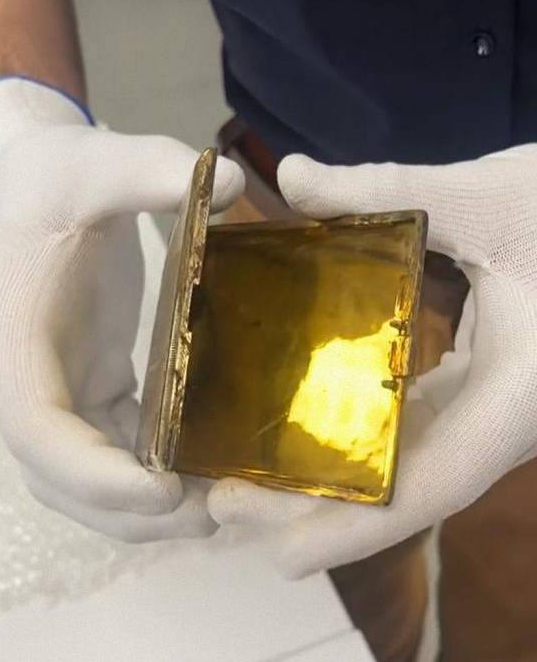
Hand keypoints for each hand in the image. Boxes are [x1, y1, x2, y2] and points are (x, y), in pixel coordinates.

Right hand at [0, 77, 244, 540]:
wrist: (41, 176)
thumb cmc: (66, 170)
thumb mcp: (105, 157)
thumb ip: (158, 168)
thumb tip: (236, 185)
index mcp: (11, 327)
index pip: (35, 428)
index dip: (91, 473)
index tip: (166, 489)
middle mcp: (22, 371)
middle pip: (51, 475)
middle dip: (120, 512)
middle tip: (207, 518)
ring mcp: (52, 385)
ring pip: (75, 478)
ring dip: (135, 510)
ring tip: (216, 512)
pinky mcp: (85, 384)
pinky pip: (107, 451)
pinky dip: (148, 477)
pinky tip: (207, 476)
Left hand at [208, 146, 536, 577]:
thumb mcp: (495, 193)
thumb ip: (390, 187)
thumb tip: (290, 173)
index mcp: (521, 394)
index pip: (431, 482)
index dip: (356, 527)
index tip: (282, 556)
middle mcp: (509, 420)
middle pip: (403, 485)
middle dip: (316, 507)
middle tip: (222, 503)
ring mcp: (502, 408)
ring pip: (410, 462)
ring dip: (333, 476)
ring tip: (244, 475)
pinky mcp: (493, 388)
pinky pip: (422, 428)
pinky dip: (363, 437)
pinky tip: (306, 428)